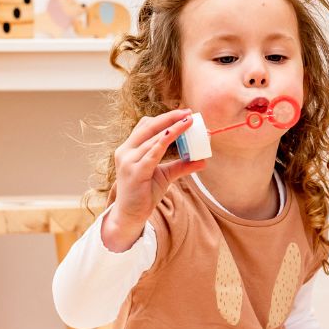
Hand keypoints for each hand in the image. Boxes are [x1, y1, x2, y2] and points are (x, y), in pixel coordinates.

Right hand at [104, 108, 206, 250]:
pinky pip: (152, 153)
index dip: (164, 118)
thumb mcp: (165, 176)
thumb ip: (180, 166)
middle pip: (149, 126)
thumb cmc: (144, 193)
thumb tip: (202, 160)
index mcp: (129, 149)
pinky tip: (176, 134)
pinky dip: (165, 141)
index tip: (184, 113)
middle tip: (189, 113)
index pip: (146, 126)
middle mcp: (126, 151)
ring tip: (189, 123)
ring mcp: (128, 160)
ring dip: (173, 129)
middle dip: (170, 117)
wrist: (130, 215)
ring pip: (153, 138)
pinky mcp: (135, 171)